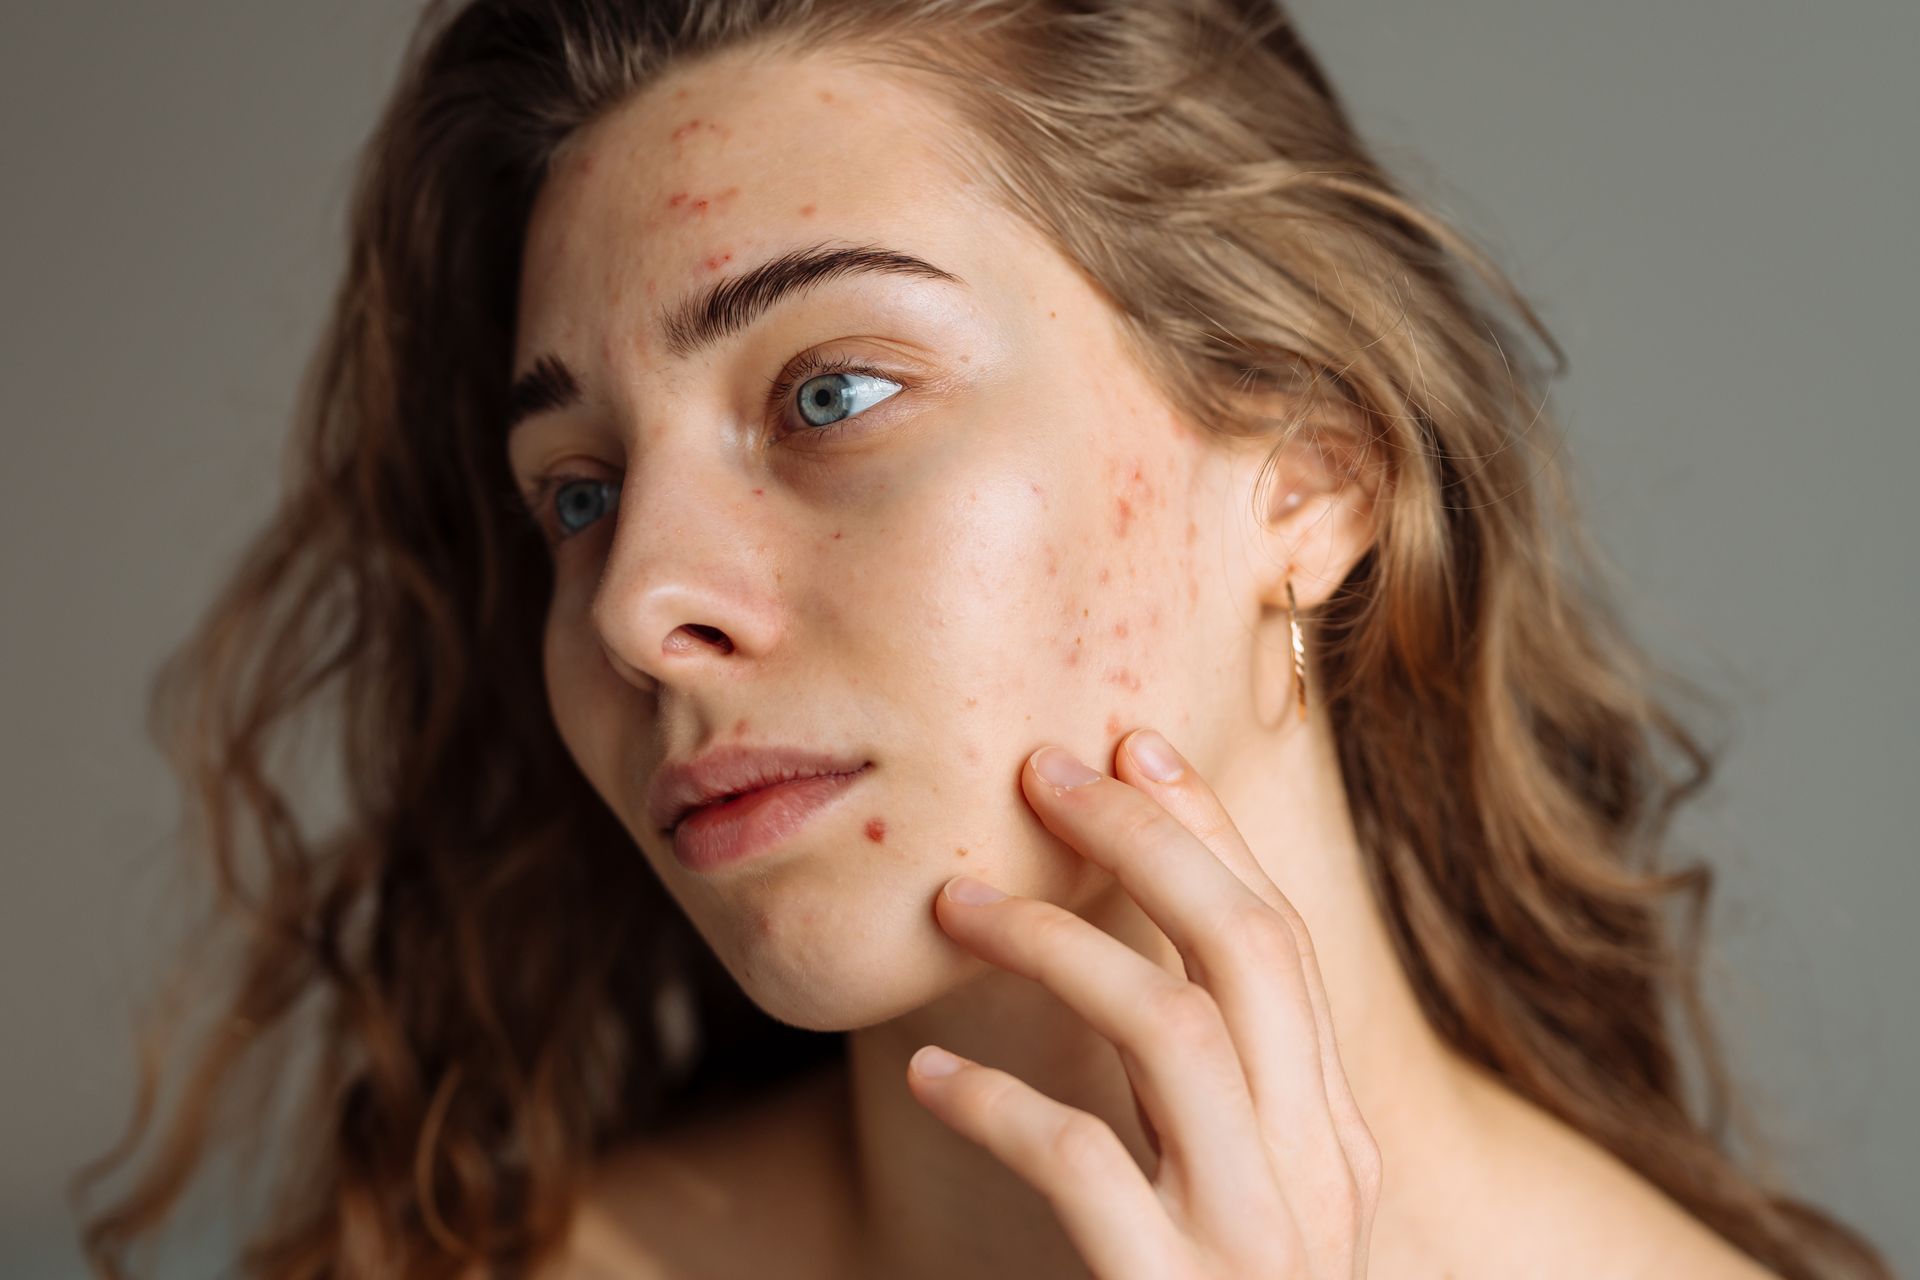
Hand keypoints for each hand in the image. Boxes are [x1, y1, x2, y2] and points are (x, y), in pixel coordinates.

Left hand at [905, 728, 1381, 1278]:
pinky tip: (928, 1076)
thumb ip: (1202, 1094)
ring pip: (1171, 1031)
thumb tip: (1123, 955)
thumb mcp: (1233, 1198)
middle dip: (1144, 838)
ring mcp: (1263, 1241)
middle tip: (1038, 773)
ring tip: (951, 907)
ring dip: (1054, 944)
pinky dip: (998, 1103)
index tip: (1126, 742)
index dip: (1205, 828)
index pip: (1278, 940)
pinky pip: (1086, 1165)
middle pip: (1248, 950)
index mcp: (1336, 1134)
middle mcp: (1324, 1173)